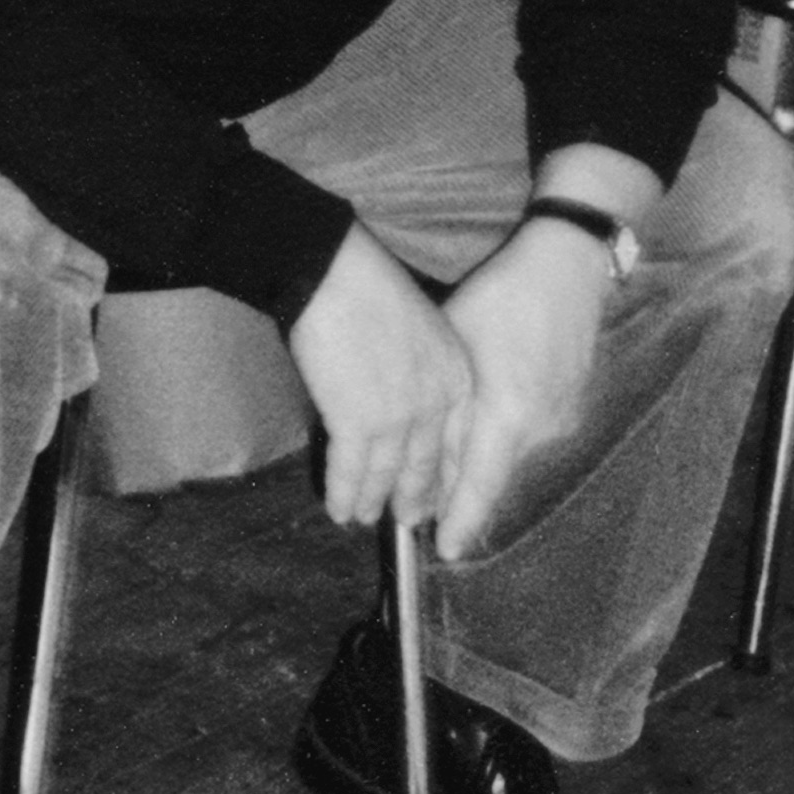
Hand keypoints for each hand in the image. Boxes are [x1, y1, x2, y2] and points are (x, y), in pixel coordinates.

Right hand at [287, 226, 474, 533]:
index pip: (458, 440)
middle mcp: (437, 403)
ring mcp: (400, 416)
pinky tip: (337, 508)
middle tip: (407, 520)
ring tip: (363, 517)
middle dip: (414, 497)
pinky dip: (343, 492)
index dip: (446, 474)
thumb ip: (422, 371)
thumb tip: (402, 402)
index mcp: (456, 375)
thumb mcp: (421, 329)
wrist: (335, 273)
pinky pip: (351, 471)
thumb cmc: (369, 288)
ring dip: (373, 500)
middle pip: (427, 465)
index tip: (439, 495)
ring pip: (387, 474)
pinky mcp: (359, 422)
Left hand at [438, 216, 611, 556]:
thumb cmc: (502, 298)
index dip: (460, 520)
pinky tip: (485, 419)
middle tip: (424, 508)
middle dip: (460, 491)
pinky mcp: (573, 402)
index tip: (444, 550)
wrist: (568, 265)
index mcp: (510, 416)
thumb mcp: (458, 353)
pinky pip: (530, 433)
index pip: (480, 486)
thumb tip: (434, 464)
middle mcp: (542, 427)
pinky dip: (504, 436)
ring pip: (511, 453)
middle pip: (494, 473)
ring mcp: (563, 416)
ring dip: (481, 459)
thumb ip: (449, 413)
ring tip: (447, 463)